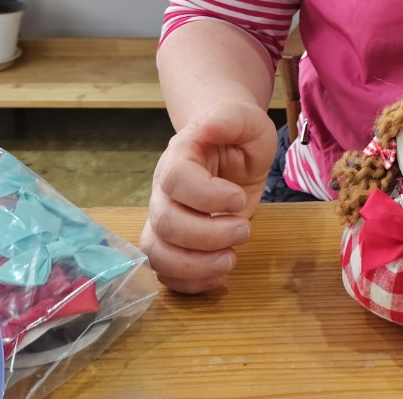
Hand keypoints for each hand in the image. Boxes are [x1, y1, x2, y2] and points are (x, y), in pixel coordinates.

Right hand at [140, 102, 277, 293]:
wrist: (230, 146)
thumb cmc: (239, 134)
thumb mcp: (245, 121)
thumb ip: (229, 120)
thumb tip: (208, 126)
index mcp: (179, 157)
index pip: (177, 181)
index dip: (208, 197)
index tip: (240, 200)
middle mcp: (163, 190)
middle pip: (165, 223)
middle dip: (208, 236)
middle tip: (245, 230)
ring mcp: (165, 218)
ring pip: (157, 253)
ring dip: (195, 266)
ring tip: (230, 261)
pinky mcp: (174, 243)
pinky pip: (165, 272)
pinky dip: (190, 283)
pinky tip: (219, 274)